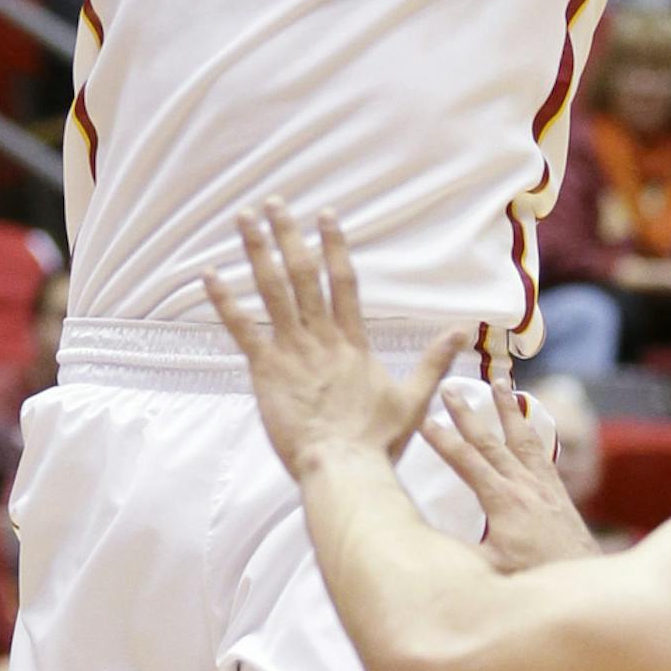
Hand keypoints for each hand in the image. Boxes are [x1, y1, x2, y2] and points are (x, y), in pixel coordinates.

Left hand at [204, 202, 463, 480]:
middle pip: (302, 274)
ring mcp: (291, 351)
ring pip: (271, 290)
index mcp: (353, 341)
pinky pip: (242, 329)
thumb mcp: (414, 399)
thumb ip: (433, 361)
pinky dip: (224, 301)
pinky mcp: (265, 370)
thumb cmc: (377, 440)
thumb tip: (461, 332)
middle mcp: (321, 337)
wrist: (342, 467)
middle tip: (274, 203)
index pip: (343, 281)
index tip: (325, 215)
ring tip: (244, 220)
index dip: (333, 246)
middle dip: (288, 235)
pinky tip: (208, 275)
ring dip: (257, 252)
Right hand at [423, 364, 596, 571]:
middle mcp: (523, 485)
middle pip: (490, 441)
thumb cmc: (532, 577)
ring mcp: (543, 485)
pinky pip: (543, 452)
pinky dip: (533, 431)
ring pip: (522, 438)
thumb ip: (458, 549)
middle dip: (467, 413)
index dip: (443, 441)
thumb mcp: (489, 567)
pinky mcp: (557, 491)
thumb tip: (422, 535)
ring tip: (499, 381)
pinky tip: (528, 422)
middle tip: (450, 387)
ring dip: (507, 408)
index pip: (466, 462)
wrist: (584, 580)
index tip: (424, 419)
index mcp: (502, 501)